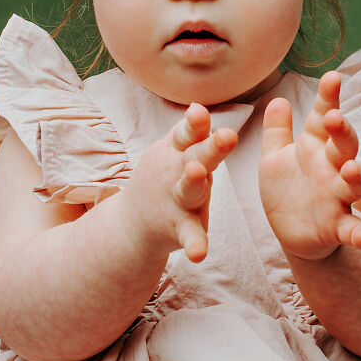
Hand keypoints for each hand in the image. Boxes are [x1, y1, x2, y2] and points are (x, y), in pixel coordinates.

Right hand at [120, 104, 237, 263]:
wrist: (133, 222)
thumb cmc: (167, 177)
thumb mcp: (175, 151)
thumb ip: (190, 132)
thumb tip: (198, 105)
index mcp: (179, 151)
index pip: (187, 132)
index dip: (195, 122)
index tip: (199, 111)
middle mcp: (176, 171)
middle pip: (194, 155)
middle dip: (210, 146)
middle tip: (227, 136)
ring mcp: (176, 200)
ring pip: (189, 190)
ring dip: (194, 183)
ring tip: (199, 175)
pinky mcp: (179, 227)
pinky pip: (189, 235)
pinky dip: (194, 244)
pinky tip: (199, 255)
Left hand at [259, 71, 360, 260]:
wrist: (292, 232)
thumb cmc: (287, 189)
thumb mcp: (274, 158)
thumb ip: (277, 131)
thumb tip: (278, 100)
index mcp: (315, 147)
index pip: (323, 116)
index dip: (328, 97)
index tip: (333, 76)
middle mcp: (331, 168)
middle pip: (343, 145)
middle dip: (341, 131)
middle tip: (333, 118)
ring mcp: (337, 197)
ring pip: (354, 183)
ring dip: (358, 176)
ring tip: (353, 169)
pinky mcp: (337, 227)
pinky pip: (352, 229)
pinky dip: (360, 234)